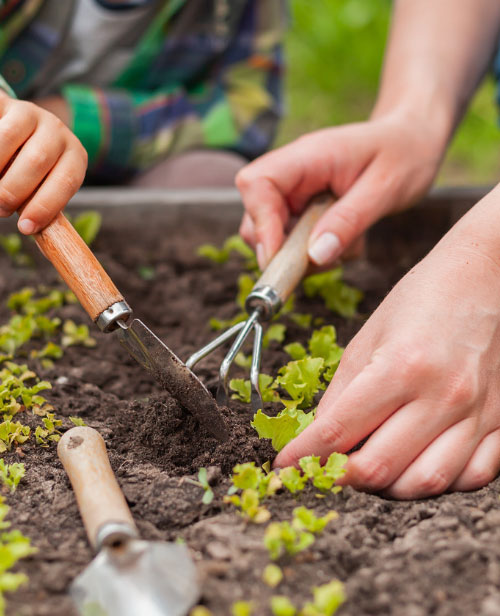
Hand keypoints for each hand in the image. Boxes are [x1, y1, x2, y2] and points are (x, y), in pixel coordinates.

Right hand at [0, 91, 86, 233]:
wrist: (18, 127)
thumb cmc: (32, 170)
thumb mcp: (42, 185)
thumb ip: (38, 202)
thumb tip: (29, 227)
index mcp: (75, 156)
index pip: (66, 182)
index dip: (45, 207)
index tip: (25, 228)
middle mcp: (58, 132)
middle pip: (37, 161)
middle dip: (14, 191)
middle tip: (1, 210)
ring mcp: (32, 113)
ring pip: (7, 141)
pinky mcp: (8, 105)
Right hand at [236, 111, 446, 269]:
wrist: (414, 140)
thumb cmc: (404, 154)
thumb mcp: (385, 189)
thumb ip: (349, 221)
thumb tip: (314, 256)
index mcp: (307, 156)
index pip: (256, 184)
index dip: (260, 224)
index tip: (279, 257)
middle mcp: (292, 174)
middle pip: (255, 216)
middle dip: (281, 249)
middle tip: (321, 261)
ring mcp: (296, 192)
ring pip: (273, 235)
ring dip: (303, 255)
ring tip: (346, 246)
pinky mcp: (304, 210)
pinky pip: (294, 241)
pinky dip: (316, 254)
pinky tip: (347, 242)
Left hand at [274, 207, 499, 497]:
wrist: (485, 278)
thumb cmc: (421, 300)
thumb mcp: (368, 335)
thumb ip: (341, 390)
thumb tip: (318, 435)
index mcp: (400, 366)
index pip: (338, 431)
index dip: (303, 455)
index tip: (284, 465)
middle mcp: (442, 396)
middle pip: (378, 468)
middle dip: (339, 477)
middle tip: (323, 469)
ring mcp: (478, 413)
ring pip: (425, 483)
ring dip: (386, 487)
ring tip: (367, 471)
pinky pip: (472, 476)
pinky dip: (436, 481)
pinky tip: (416, 465)